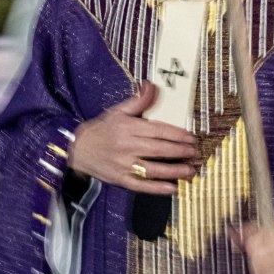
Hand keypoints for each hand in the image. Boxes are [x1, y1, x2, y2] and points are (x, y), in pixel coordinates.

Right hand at [69, 82, 197, 193]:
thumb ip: (139, 100)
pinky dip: (157, 188)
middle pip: (159, 149)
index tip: (191, 137)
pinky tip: (172, 188)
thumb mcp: (119, 111)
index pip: (158, 130)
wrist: (78, 149)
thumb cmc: (103, 129)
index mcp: (129, 127)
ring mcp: (124, 164)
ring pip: (153, 169)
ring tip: (190, 171)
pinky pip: (141, 185)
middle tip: (195, 153)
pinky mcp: (121, 179)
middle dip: (180, 152)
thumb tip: (152, 84)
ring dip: (174, 171)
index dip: (177, 135)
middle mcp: (128, 146)